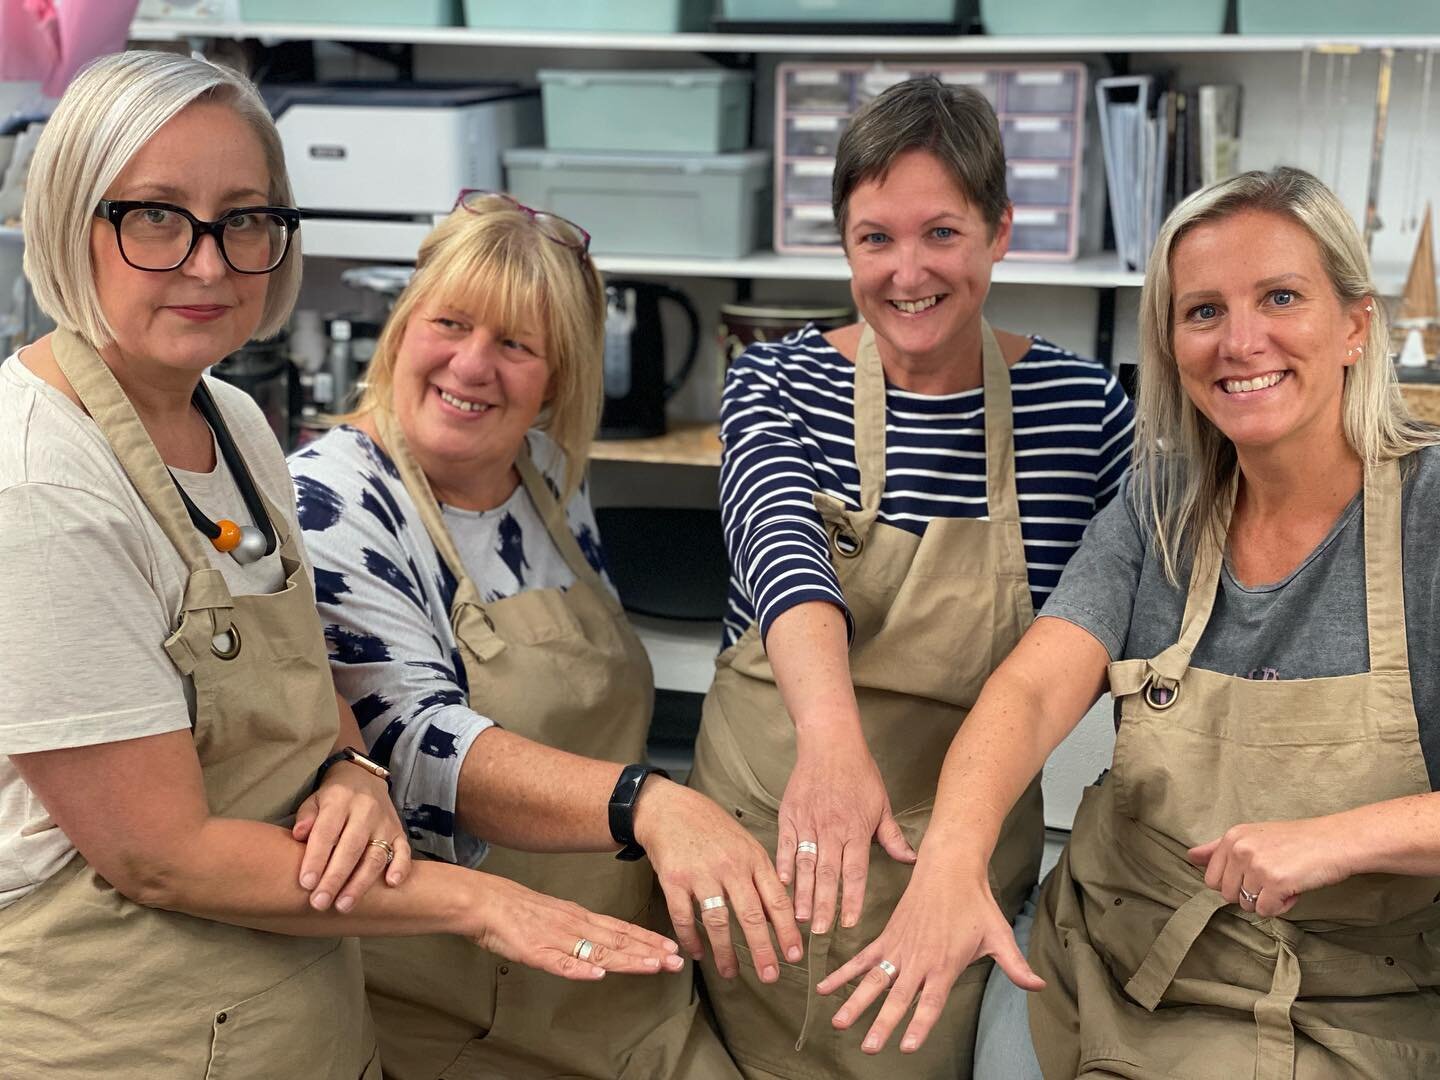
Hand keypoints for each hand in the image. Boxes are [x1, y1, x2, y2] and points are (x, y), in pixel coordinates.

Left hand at [293, 760, 410, 911]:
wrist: (364, 779)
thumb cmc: (332, 799)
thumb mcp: (314, 800)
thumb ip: (306, 817)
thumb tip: (298, 835)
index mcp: (340, 800)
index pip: (327, 832)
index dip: (316, 858)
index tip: (306, 884)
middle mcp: (365, 810)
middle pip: (351, 848)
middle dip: (334, 878)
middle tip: (319, 903)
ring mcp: (385, 822)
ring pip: (375, 855)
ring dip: (360, 883)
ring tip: (344, 905)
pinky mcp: (400, 832)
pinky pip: (404, 851)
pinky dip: (399, 867)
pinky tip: (390, 884)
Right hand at [471, 874, 685, 980]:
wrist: (485, 901)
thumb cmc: (518, 910)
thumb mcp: (557, 915)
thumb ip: (580, 930)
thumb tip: (602, 947)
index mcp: (580, 918)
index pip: (621, 930)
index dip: (648, 940)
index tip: (671, 948)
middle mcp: (575, 925)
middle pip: (618, 941)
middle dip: (649, 952)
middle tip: (676, 961)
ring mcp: (556, 938)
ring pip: (597, 950)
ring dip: (627, 960)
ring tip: (652, 966)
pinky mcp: (534, 951)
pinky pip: (559, 962)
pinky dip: (579, 968)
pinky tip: (597, 975)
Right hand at [634, 779, 804, 982]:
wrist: (669, 807)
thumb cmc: (710, 826)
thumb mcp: (744, 843)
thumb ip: (760, 876)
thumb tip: (776, 915)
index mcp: (753, 858)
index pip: (777, 900)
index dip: (787, 931)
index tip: (794, 955)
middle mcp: (730, 866)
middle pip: (751, 915)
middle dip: (762, 950)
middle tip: (770, 975)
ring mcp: (701, 873)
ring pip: (718, 922)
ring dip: (726, 952)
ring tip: (731, 973)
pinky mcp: (674, 879)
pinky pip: (684, 917)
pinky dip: (691, 939)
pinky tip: (697, 953)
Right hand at [776, 733, 915, 934]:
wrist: (830, 742)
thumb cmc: (859, 772)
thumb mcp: (881, 804)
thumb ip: (892, 836)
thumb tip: (911, 859)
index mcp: (856, 829)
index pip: (854, 872)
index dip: (851, 900)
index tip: (848, 923)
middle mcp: (831, 829)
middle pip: (827, 874)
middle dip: (823, 906)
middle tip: (819, 932)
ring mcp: (808, 822)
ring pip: (804, 864)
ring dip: (801, 893)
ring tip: (799, 917)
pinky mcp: (789, 814)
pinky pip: (785, 844)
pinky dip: (782, 864)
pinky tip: (781, 883)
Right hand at [816, 862, 1041, 1054]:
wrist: (949, 865)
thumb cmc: (975, 902)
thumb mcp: (1000, 934)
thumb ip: (1016, 965)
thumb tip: (1038, 986)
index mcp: (944, 963)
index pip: (930, 1001)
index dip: (919, 1024)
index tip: (907, 1046)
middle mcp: (918, 959)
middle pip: (897, 997)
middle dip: (882, 1023)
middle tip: (869, 1046)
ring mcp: (899, 948)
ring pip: (873, 980)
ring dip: (855, 1002)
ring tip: (839, 1023)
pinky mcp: (887, 937)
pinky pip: (862, 958)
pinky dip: (843, 973)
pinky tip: (827, 987)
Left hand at [1188, 816, 1353, 917]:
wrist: (1336, 841)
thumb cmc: (1296, 841)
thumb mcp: (1253, 836)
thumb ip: (1219, 848)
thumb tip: (1190, 857)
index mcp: (1231, 837)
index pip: (1212, 879)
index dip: (1234, 884)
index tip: (1255, 874)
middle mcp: (1239, 849)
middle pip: (1227, 895)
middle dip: (1250, 894)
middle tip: (1273, 877)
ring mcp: (1256, 865)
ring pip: (1247, 905)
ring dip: (1267, 900)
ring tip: (1286, 880)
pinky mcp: (1275, 882)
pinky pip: (1266, 911)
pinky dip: (1282, 906)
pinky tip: (1294, 888)